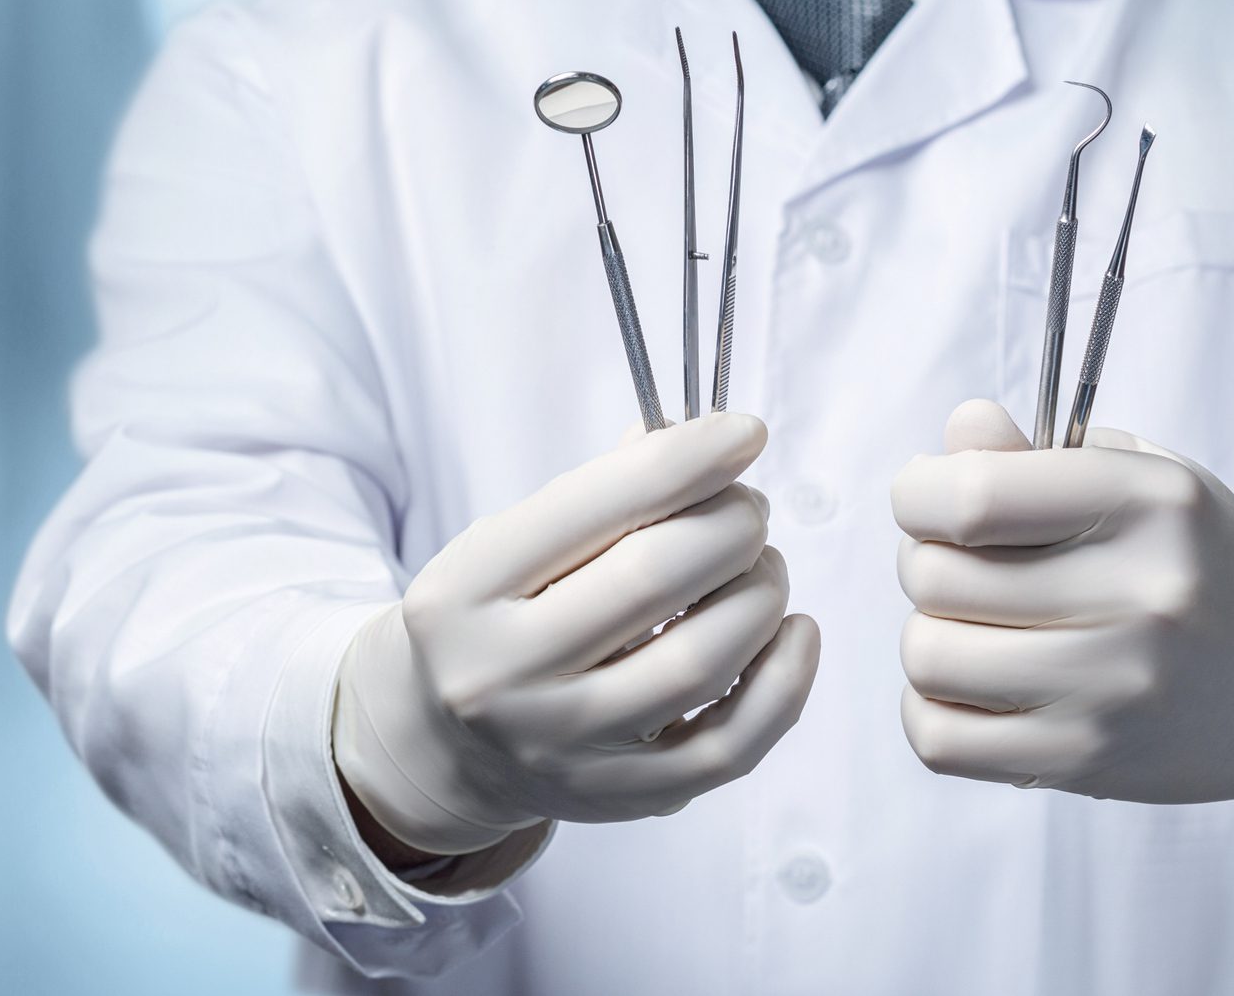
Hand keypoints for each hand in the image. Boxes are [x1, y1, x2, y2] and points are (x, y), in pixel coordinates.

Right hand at [333, 414, 821, 856]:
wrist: (441, 743)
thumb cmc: (499, 616)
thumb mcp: (512, 542)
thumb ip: (605, 490)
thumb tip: (710, 443)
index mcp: (467, 589)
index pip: (595, 506)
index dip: (689, 460)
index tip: (744, 434)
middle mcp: (503, 676)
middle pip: (656, 578)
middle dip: (731, 525)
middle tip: (749, 510)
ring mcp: (562, 748)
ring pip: (703, 661)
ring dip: (761, 595)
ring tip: (762, 569)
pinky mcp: (621, 799)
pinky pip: (732, 745)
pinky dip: (785, 681)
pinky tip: (792, 633)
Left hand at [890, 401, 1233, 807]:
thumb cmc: (1196, 561)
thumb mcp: (1141, 479)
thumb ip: (1036, 455)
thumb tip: (957, 434)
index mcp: (1151, 503)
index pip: (974, 496)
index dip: (919, 493)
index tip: (927, 497)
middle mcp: (1141, 596)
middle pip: (939, 576)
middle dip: (926, 561)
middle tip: (965, 564)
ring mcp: (1117, 689)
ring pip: (929, 658)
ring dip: (930, 636)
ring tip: (974, 625)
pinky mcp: (1090, 762)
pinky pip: (942, 740)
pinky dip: (933, 710)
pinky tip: (976, 688)